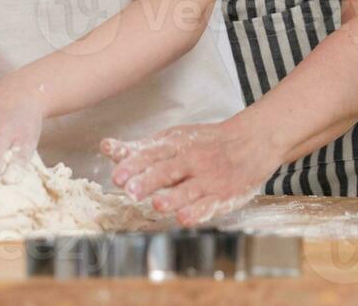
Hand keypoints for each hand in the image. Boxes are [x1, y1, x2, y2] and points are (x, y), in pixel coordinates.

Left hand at [101, 118, 279, 225]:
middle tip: (130, 190)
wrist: (251, 142)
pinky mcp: (222, 196)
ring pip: (188, 190)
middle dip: (148, 181)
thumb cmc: (205, 143)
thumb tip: (106, 148)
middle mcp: (191, 161)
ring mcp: (207, 179)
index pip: (152, 154)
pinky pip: (208, 205)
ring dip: (172, 198)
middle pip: (167, 171)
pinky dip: (197, 212)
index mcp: (176, 145)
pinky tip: (184, 218)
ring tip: (157, 204)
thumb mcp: (173, 140)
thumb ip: (139, 149)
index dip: (133, 165)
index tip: (117, 175)